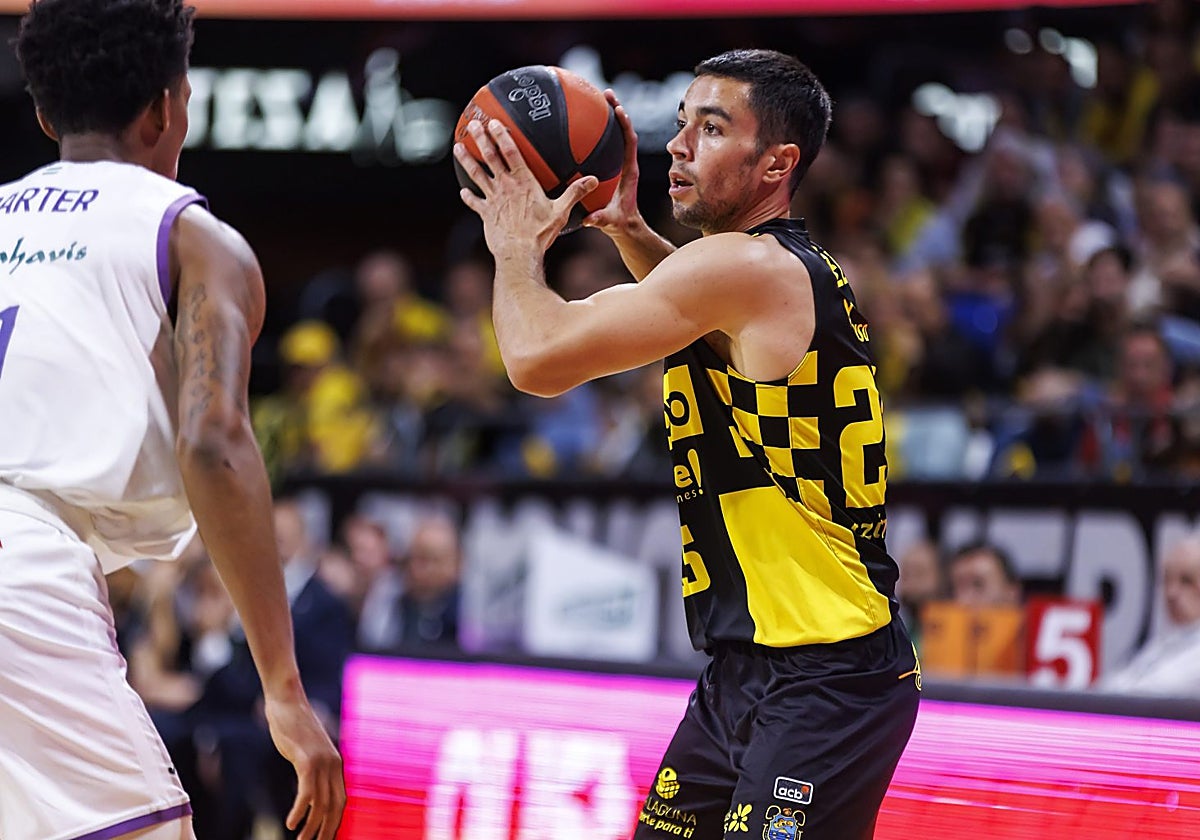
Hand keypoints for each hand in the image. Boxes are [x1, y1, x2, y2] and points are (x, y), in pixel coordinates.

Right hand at [265, 693, 345, 839]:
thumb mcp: (307, 750)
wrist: (287, 700)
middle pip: (335, 807)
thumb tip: (311, 786)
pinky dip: (300, 810)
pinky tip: (291, 823)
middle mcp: (333, 764)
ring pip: (321, 803)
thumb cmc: (294, 726)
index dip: (335, 823)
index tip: (327, 838)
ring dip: (311, 827)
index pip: (342, 801)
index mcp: (336, 765)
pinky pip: (307, 791)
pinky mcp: (307, 758)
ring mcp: (322, 761)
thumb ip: (312, 767)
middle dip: (326, 831)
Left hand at [454, 118, 597, 255]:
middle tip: (474, 125)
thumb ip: (575, 193)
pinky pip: (475, 202)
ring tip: (459, 147)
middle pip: (490, 157)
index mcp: (523, 182)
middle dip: (481, 139)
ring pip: (476, 174)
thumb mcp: (561, 212)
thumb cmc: (540, 233)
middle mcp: (505, 186)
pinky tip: (463, 191)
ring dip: (467, 160)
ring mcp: (493, 199)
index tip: (494, 122)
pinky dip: (468, 196)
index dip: (501, 135)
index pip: (510, 152)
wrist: (519, 252)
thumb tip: (592, 180)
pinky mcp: (486, 214)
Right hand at [582, 91, 642, 234]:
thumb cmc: (620, 222)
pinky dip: (603, 132)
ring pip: (618, 135)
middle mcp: (627, 164)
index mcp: (630, 171)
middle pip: (625, 131)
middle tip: (606, 93)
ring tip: (599, 99)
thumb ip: (600, 219)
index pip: (630, 142)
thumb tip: (589, 220)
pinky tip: (587, 125)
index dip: (625, 124)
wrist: (626, 227)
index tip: (618, 109)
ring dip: (611, 117)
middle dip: (617, 110)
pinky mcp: (615, 167)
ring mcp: (622, 164)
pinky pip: (610, 145)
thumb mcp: (610, 221)